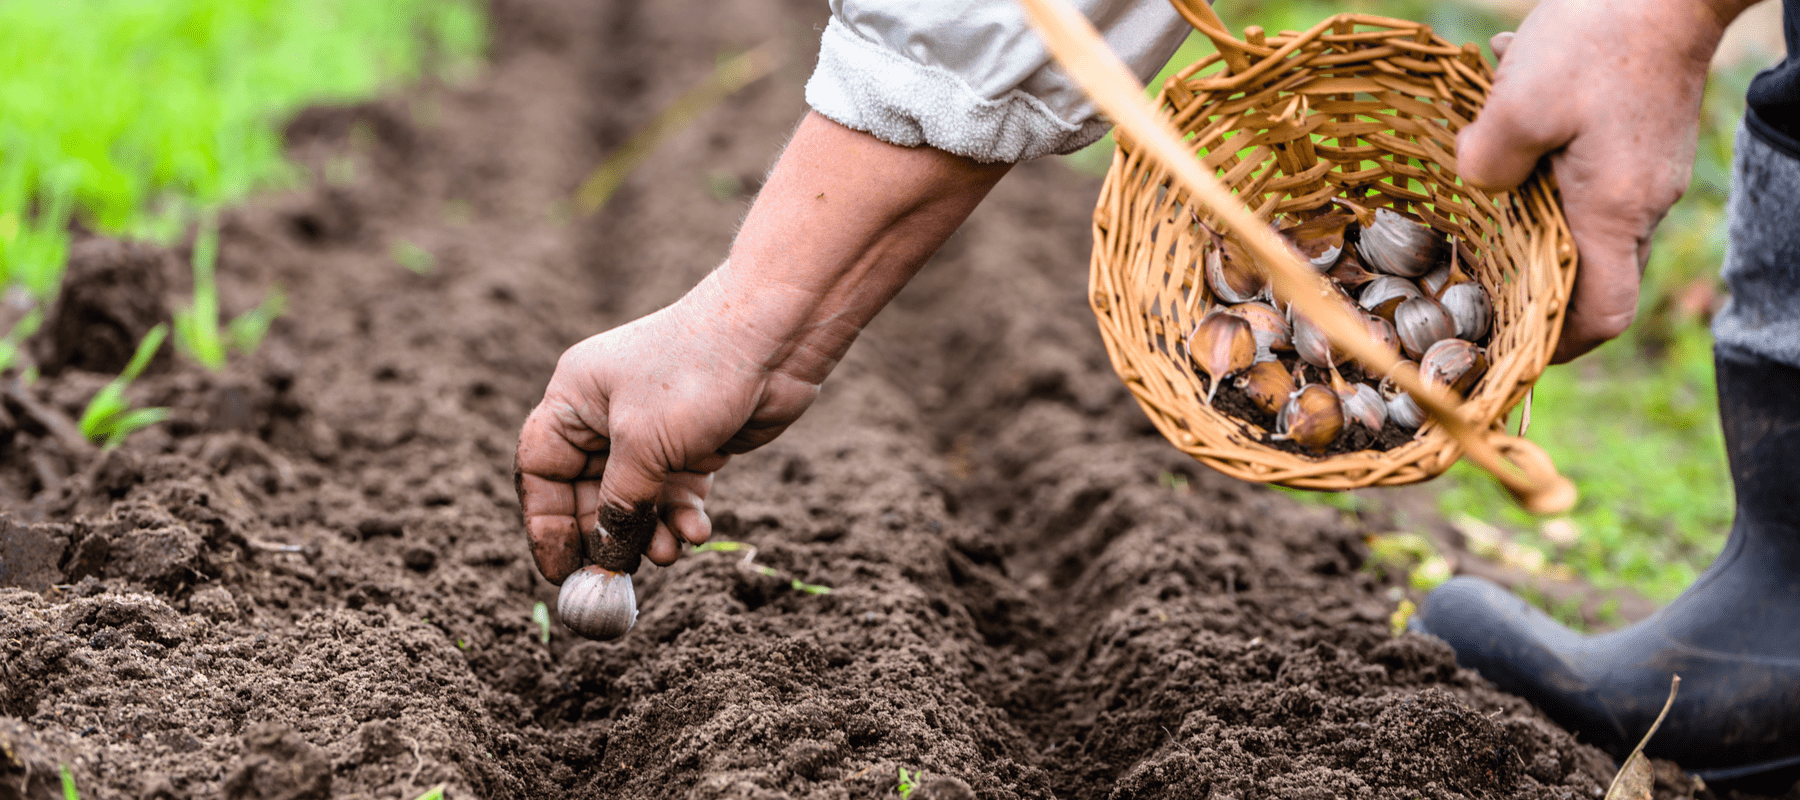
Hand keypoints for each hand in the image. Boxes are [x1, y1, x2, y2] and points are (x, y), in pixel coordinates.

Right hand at [514, 113, 1010, 584]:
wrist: (777, 336)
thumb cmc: (698, 374)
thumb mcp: (646, 446)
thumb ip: (621, 506)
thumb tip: (606, 559)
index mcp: (575, 397)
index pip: (541, 468)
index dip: (546, 521)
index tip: (560, 569)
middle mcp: (607, 413)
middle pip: (588, 491)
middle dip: (607, 534)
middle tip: (620, 577)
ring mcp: (653, 429)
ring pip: (637, 499)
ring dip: (650, 532)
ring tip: (671, 553)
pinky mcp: (694, 443)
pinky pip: (674, 493)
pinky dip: (682, 516)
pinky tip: (698, 532)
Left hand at [1454, 0, 1751, 361]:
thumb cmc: (1600, 37)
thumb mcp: (1520, 102)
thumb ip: (1486, 162)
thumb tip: (1474, 186)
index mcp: (1613, 212)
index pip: (1603, 315)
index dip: (1559, 343)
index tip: (1511, 344)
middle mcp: (1640, 204)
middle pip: (1587, 274)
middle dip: (1530, 280)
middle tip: (1471, 275)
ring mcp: (1645, 174)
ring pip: (1581, 220)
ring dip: (1529, 211)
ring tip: (1483, 180)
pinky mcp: (1639, 143)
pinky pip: (1587, 177)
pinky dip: (1546, 167)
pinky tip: (1509, 120)